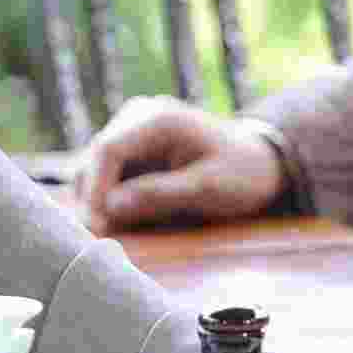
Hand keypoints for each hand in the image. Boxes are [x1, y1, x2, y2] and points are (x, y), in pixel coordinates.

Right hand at [75, 97, 288, 233]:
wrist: (258, 162)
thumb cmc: (241, 173)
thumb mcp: (208, 187)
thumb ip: (160, 194)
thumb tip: (110, 207)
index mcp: (159, 119)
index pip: (108, 149)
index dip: (96, 189)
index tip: (97, 226)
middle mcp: (138, 116)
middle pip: (94, 158)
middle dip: (93, 198)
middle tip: (103, 237)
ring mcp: (132, 129)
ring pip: (94, 167)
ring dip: (98, 199)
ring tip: (113, 231)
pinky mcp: (131, 147)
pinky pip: (106, 173)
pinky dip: (108, 197)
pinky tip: (121, 220)